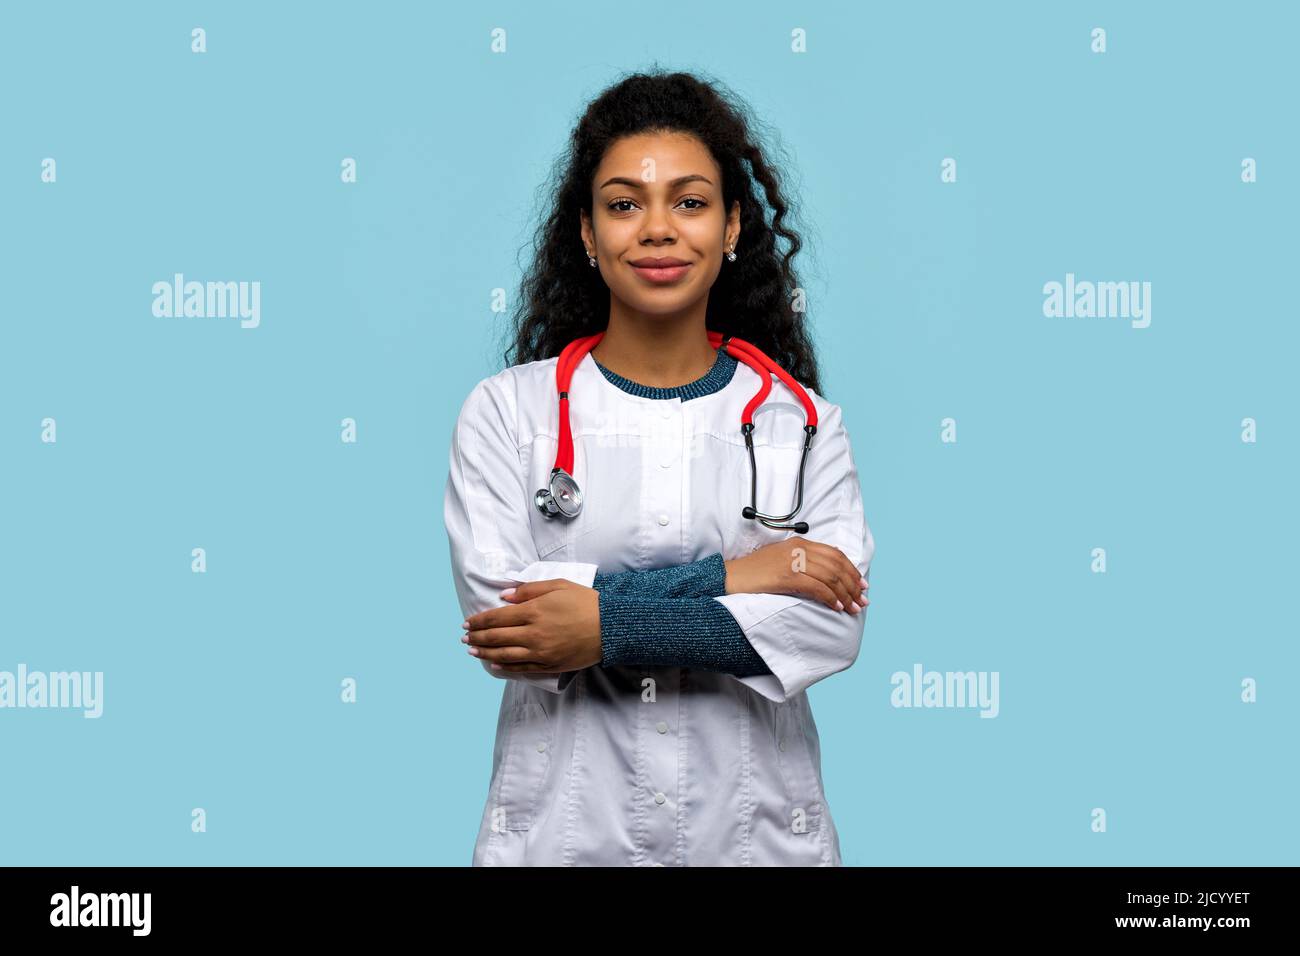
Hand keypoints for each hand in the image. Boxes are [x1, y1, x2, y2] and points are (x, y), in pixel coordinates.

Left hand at [461, 578, 600, 673]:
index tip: (467, 622)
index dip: (479, 621)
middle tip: (464, 637)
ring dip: (485, 653)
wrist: (611, 627)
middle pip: (496, 637)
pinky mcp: (549, 665)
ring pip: (504, 655)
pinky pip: (522, 668)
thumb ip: (529, 590)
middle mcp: (533, 633)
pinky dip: (505, 667)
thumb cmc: (586, 602)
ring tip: (472, 651)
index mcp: (533, 611)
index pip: (496, 617)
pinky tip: (494, 664)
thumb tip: (504, 595)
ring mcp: (540, 652)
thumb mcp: (558, 585)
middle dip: (477, 637)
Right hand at [724, 536, 868, 612]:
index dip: (851, 569)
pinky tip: (836, 607)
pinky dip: (830, 598)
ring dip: (845, 594)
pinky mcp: (786, 576)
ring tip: (853, 607)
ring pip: (830, 577)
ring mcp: (792, 562)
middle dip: (853, 584)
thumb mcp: (781, 560)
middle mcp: (798, 549)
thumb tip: (826, 576)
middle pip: (836, 565)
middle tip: (862, 600)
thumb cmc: (754, 573)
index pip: (834, 554)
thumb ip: (802, 562)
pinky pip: (817, 588)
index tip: (861, 584)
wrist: (730, 577)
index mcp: (799, 543)